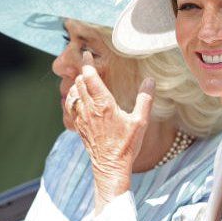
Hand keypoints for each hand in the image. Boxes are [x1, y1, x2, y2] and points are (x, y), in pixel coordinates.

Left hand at [67, 51, 154, 210]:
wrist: (111, 167)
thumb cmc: (127, 145)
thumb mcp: (141, 122)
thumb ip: (145, 99)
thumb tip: (150, 80)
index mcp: (103, 104)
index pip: (90, 77)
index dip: (87, 63)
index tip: (86, 53)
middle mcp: (89, 109)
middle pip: (79, 83)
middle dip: (82, 72)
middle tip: (87, 64)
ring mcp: (81, 119)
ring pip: (73, 94)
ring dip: (77, 84)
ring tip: (83, 79)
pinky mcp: (78, 127)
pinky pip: (71, 107)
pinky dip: (73, 98)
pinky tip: (78, 99)